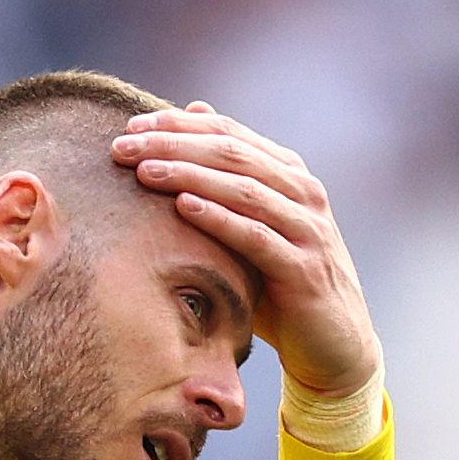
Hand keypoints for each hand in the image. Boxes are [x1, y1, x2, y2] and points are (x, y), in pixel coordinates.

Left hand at [113, 104, 382, 399]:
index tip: (131, 126)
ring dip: (189, 175)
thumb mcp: (252, 228)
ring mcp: (307, 229)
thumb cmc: (280, 286)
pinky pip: (255, 237)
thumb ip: (227, 180)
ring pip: (243, 189)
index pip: (228, 134)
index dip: (179, 125)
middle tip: (125, 145)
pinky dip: (219, 219)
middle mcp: (302, 193)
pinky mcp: (303, 270)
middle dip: (174, 145)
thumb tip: (194, 114)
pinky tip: (184, 207)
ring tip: (145, 171)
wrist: (334, 345)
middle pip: (231, 153)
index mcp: (288, 175)